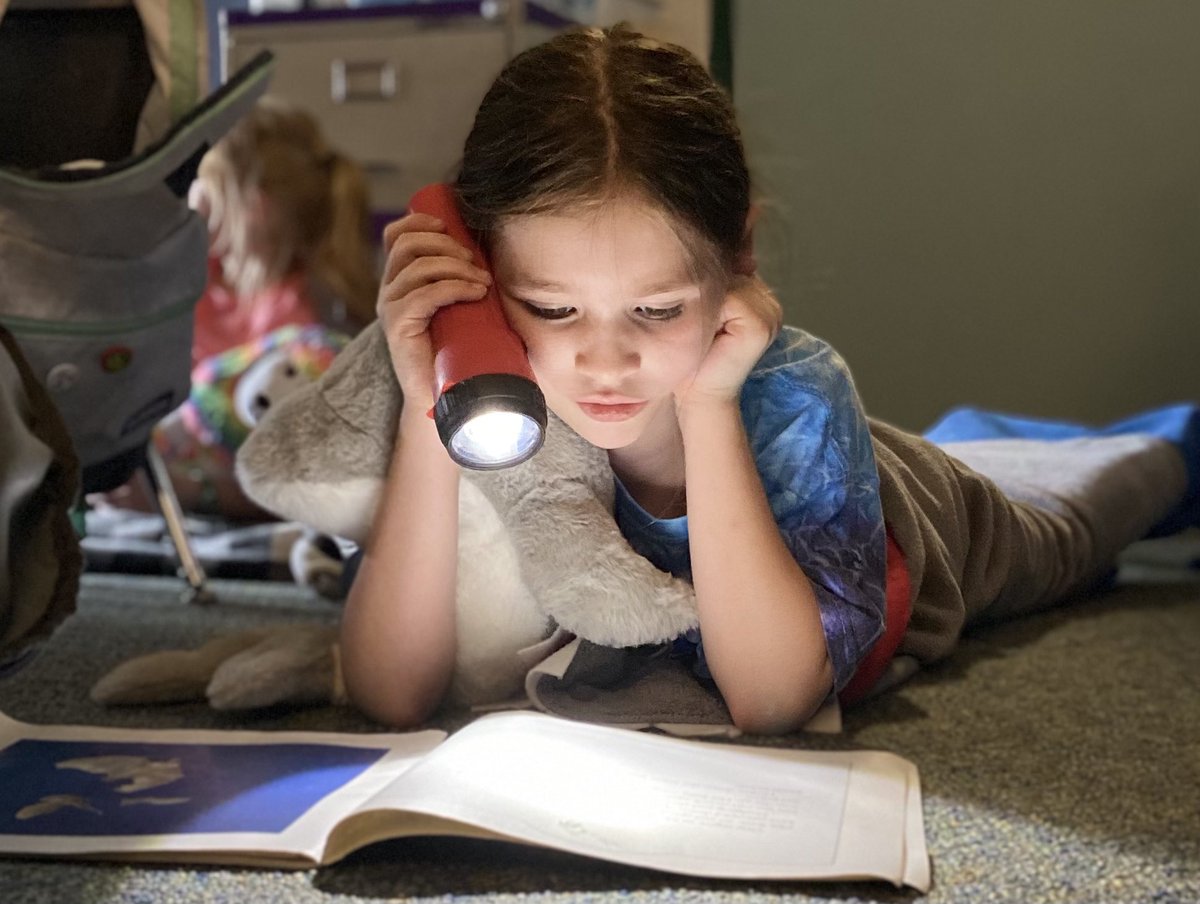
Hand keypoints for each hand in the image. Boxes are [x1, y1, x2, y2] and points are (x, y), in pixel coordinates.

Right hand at [375, 213, 492, 409]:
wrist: (442, 398)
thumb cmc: (459, 353)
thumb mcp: (464, 310)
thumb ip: (471, 284)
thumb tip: (509, 260)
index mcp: (400, 281)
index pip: (396, 236)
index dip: (419, 222)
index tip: (450, 226)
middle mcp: (389, 291)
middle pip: (408, 244)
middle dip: (446, 244)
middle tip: (476, 262)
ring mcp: (390, 308)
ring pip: (418, 267)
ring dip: (456, 267)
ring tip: (483, 282)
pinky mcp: (397, 328)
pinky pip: (423, 295)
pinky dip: (453, 287)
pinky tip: (476, 293)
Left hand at [675, 275, 781, 408]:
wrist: (698, 395)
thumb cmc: (694, 356)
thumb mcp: (703, 311)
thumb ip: (713, 283)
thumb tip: (713, 252)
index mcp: (759, 296)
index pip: (732, 266)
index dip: (710, 279)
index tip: (695, 304)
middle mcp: (770, 302)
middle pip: (730, 271)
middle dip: (708, 288)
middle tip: (698, 321)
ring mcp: (770, 312)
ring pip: (729, 282)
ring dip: (708, 301)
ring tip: (702, 328)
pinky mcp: (761, 324)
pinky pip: (730, 297)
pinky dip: (711, 311)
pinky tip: (707, 332)